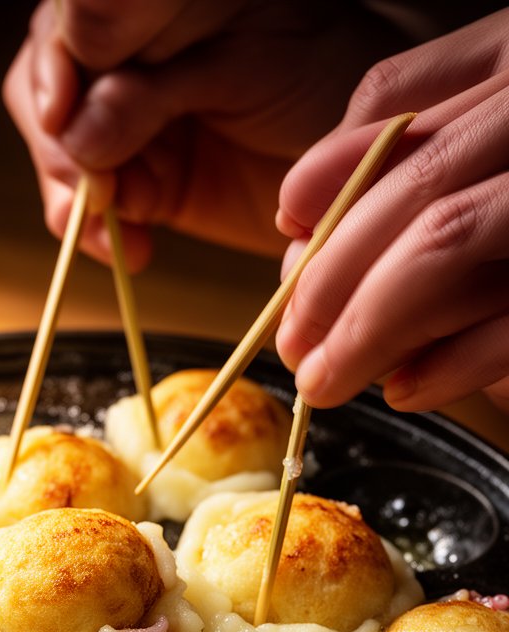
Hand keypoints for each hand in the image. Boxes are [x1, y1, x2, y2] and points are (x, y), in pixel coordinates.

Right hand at [2, 0, 414, 271]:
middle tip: (94, 188)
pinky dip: (99, 234)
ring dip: (75, 196)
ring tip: (114, 229)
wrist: (364, 161)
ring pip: (58, 146)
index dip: (58, 61)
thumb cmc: (330, 80)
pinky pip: (92, 207)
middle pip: (48, 80)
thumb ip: (157, 88)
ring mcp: (130, 116)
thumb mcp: (248, 63)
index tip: (61, 111)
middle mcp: (131, 46)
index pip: (77, 14)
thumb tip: (75, 132)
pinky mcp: (143, 178)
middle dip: (61, 141)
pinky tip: (131, 249)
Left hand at [274, 8, 508, 416]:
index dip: (330, 178)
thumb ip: (399, 150)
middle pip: (414, 185)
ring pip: (445, 241)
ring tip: (325, 380)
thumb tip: (295, 212)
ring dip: (367, 327)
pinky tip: (403, 391)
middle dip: (331, 278)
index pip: (395, 109)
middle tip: (291, 346)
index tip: (285, 244)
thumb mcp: (476, 150)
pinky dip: (448, 365)